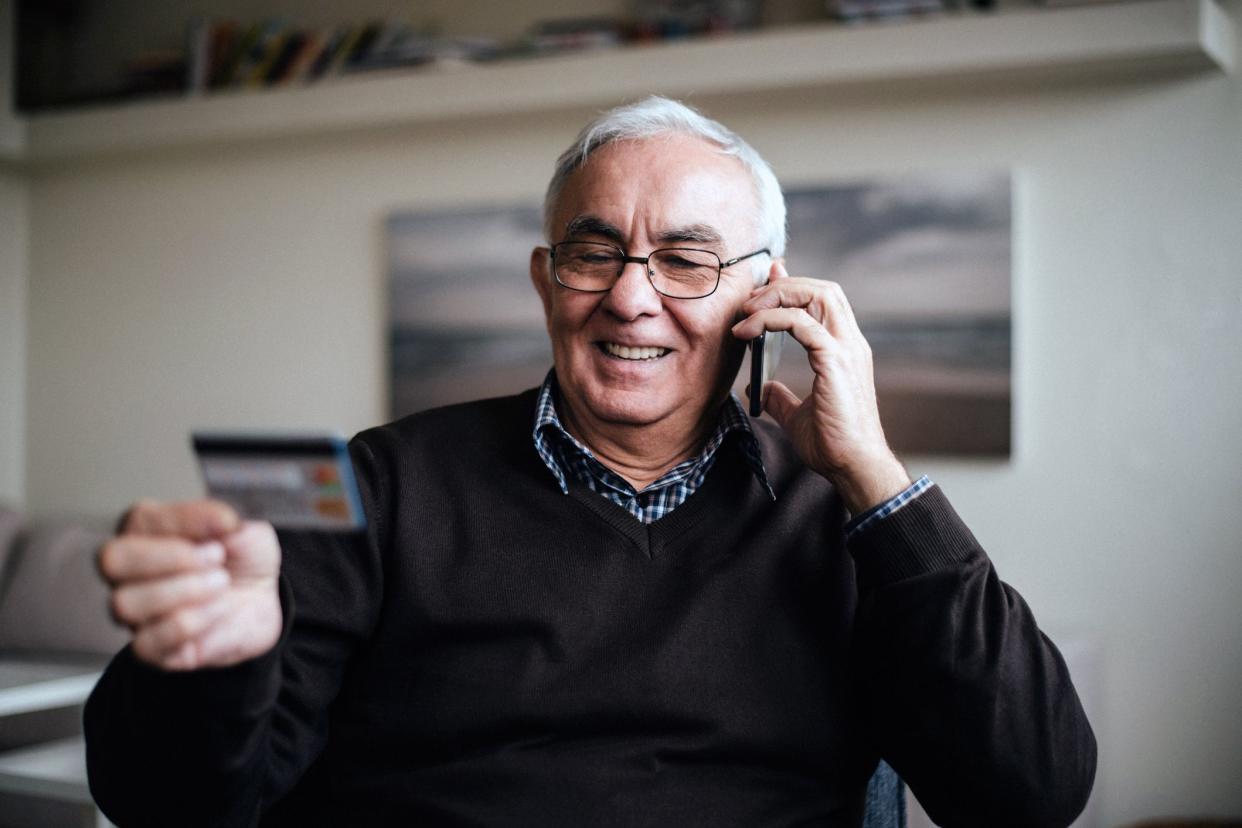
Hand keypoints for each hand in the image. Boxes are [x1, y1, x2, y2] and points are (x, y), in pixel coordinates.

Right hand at [97, 500, 281, 670]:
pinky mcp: (153, 650)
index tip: (227, 525)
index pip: (140, 520)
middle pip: (113, 559)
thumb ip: (228, 524)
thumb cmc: (242, 563)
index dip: (185, 520)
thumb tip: (223, 522)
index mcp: (145, 535)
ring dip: (184, 590)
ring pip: (126, 603)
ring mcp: (137, 615)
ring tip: (222, 583)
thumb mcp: (245, 532)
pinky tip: (218, 610)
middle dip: (170, 555)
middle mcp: (130, 575)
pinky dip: (189, 624)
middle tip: (216, 557)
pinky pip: (147, 643)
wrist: (264, 605)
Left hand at [732, 262, 911, 513]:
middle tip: (748, 302)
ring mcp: (846, 350)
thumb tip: (759, 387)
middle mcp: (850, 343)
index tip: (764, 282)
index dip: (793, 284)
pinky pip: (802, 323)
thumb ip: (780, 397)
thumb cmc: (832, 445)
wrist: (852, 467)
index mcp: (845, 351)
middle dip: (782, 285)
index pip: (823, 300)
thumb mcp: (796, 416)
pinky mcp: (835, 362)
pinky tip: (748, 332)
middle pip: (822, 289)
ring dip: (776, 296)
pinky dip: (772, 319)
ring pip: (816, 295)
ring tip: (746, 312)